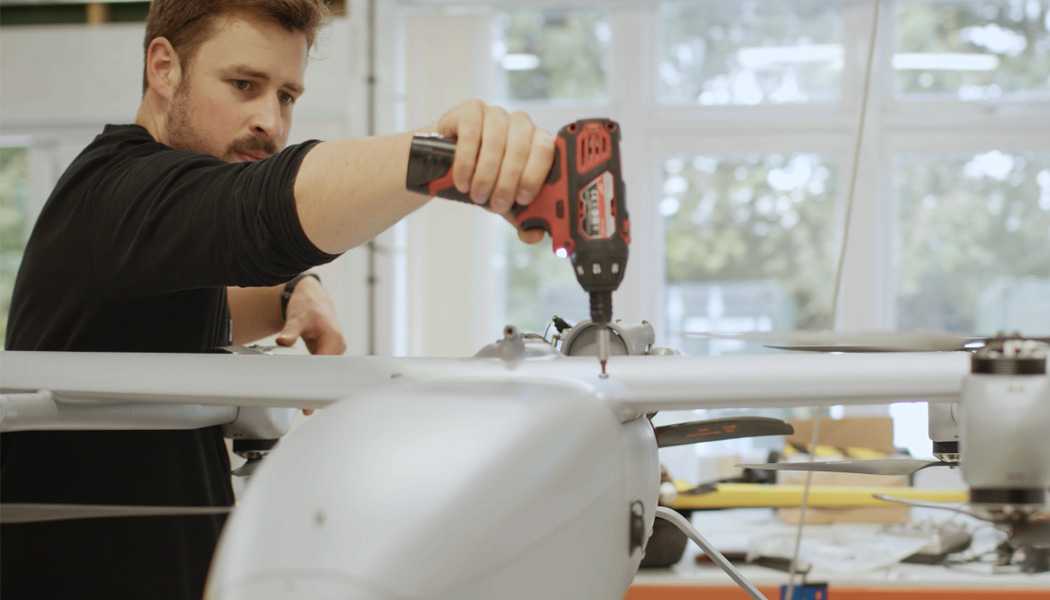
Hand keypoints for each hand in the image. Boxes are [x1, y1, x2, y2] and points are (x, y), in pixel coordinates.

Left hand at [276, 276, 345, 414]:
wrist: (311, 298)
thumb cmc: (307, 306)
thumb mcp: (296, 317)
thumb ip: (290, 331)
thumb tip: (283, 340)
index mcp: (334, 340)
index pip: (326, 368)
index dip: (317, 385)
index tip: (310, 400)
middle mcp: (338, 348)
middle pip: (329, 376)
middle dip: (318, 392)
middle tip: (307, 410)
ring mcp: (334, 352)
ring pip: (327, 375)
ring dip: (317, 388)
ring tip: (307, 407)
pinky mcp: (328, 354)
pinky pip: (323, 371)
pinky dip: (315, 381)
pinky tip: (308, 396)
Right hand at [435, 100, 555, 228]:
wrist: (449, 164)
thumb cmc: (487, 179)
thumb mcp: (507, 202)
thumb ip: (524, 218)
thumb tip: (535, 235)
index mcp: (537, 142)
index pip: (546, 150)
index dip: (536, 175)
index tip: (523, 198)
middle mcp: (521, 124)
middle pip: (521, 148)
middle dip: (508, 182)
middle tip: (495, 204)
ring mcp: (496, 114)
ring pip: (497, 142)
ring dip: (486, 174)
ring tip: (477, 195)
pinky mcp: (471, 110)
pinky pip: (472, 133)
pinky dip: (467, 161)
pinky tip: (462, 180)